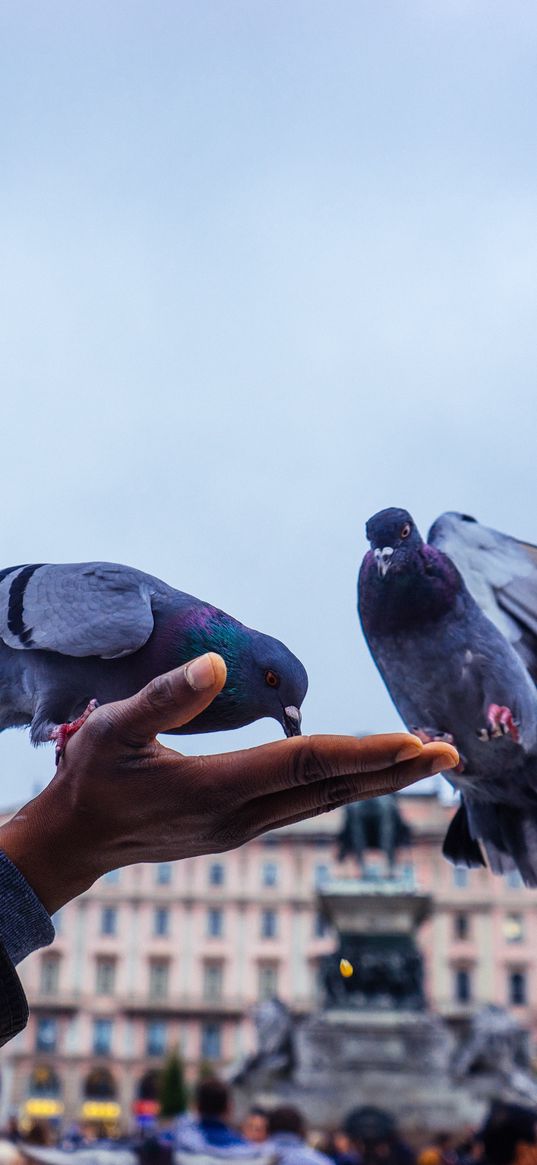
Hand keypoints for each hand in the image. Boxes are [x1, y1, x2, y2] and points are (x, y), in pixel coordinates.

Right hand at [0, 653, 457, 912]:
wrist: (74, 841)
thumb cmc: (91, 779)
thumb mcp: (113, 730)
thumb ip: (165, 698)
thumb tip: (215, 663)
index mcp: (215, 791)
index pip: (305, 767)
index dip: (363, 752)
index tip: (413, 741)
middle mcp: (239, 818)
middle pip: (332, 791)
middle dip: (393, 771)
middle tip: (450, 751)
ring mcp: (241, 829)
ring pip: (323, 803)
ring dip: (376, 781)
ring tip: (424, 760)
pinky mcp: (238, 829)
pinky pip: (305, 807)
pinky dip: (344, 788)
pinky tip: (364, 776)